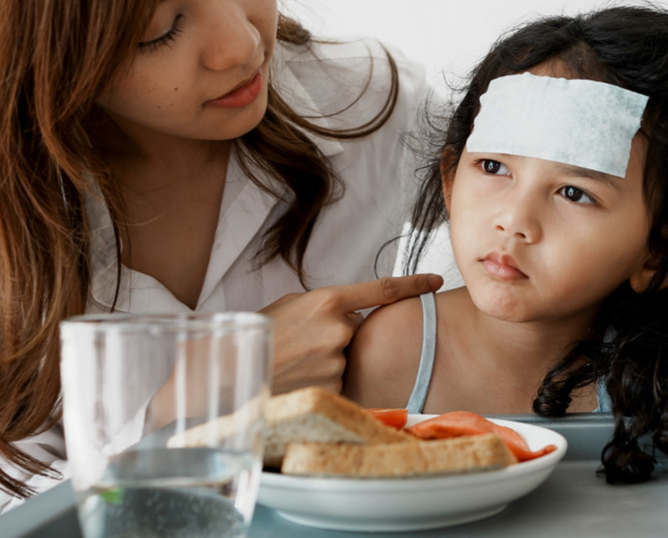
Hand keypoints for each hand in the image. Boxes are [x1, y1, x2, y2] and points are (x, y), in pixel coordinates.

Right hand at [261, 273, 443, 393]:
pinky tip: (298, 377)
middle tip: (304, 341)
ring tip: (295, 360)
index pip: (382, 289)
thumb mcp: (290, 305)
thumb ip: (324, 306)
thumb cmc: (258, 334)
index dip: (413, 284)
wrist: (232, 368)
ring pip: (345, 356)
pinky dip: (323, 379)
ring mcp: (337, 360)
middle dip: (338, 333)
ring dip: (328, 358)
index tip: (435, 281)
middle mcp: (339, 328)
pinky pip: (338, 380)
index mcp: (328, 300)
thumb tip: (345, 313)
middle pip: (356, 329)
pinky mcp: (334, 387)